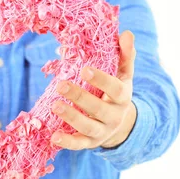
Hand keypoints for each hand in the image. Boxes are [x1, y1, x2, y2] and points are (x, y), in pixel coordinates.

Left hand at [50, 30, 137, 149]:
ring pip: (87, 126)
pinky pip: (78, 144)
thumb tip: (126, 33)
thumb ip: (125, 55)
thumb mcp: (123, 74)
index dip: (101, 80)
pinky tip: (53, 136)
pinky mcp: (89, 142)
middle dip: (80, 97)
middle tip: (61, 85)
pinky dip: (66, 142)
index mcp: (122, 97)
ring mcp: (102, 131)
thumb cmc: (115, 92)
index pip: (115, 88)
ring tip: (54, 105)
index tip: (85, 69)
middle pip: (98, 108)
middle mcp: (114, 116)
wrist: (120, 124)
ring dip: (71, 117)